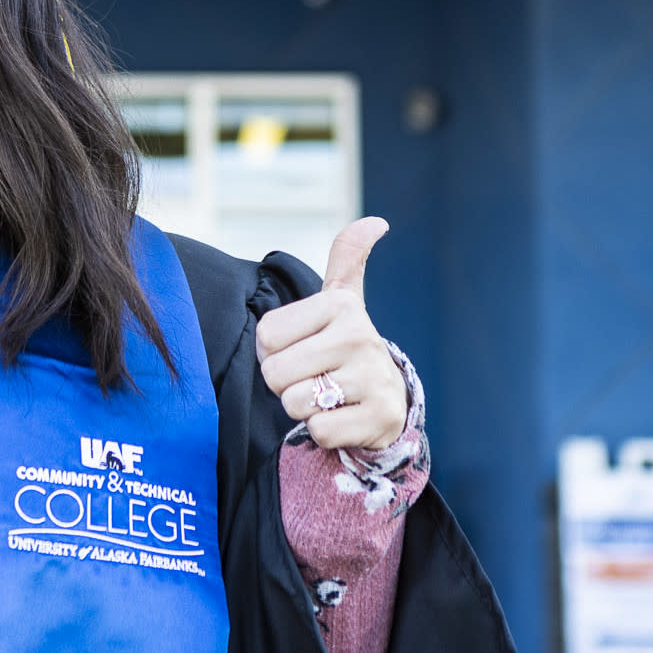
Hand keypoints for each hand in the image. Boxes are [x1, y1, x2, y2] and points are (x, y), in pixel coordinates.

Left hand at [255, 218, 408, 450]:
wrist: (387, 396)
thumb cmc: (345, 345)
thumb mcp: (342, 298)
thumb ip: (347, 255)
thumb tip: (376, 221)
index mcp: (339, 305)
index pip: (265, 336)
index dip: (273, 351)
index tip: (301, 348)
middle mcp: (359, 336)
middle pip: (275, 373)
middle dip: (285, 383)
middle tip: (312, 376)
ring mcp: (372, 378)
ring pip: (295, 403)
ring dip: (303, 407)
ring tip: (327, 395)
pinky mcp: (379, 417)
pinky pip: (319, 431)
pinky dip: (323, 431)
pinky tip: (343, 416)